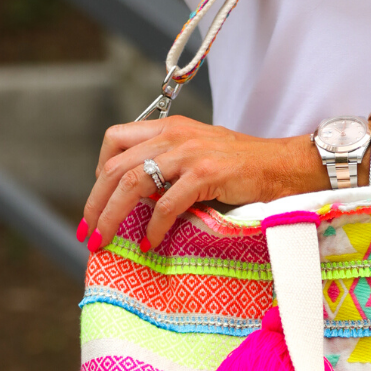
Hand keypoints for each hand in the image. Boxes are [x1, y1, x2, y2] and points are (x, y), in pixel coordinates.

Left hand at [78, 116, 321, 250]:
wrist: (282, 166)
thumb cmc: (245, 167)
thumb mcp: (200, 155)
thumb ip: (170, 166)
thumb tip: (142, 196)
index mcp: (169, 127)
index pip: (115, 138)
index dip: (99, 170)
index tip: (100, 197)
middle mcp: (173, 135)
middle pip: (114, 166)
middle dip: (94, 202)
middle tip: (88, 230)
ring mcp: (188, 154)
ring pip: (131, 183)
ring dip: (112, 216)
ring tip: (105, 240)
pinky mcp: (204, 175)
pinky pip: (166, 204)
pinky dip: (153, 227)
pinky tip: (150, 243)